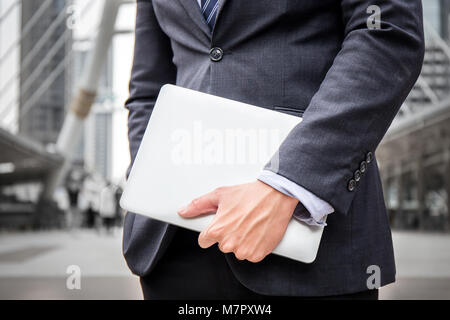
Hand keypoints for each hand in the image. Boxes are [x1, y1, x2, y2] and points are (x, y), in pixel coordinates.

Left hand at [178, 180, 298, 262]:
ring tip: (250, 224)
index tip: (221, 225)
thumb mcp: (221, 194)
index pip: (204, 241)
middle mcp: (229, 243)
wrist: (276, 196)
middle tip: (239, 220)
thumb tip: (183, 211)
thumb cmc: (249, 194)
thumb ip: (198, 205)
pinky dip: (254, 246)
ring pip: (236, 251)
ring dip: (241, 242)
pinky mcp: (258, 254)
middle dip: (228, 235)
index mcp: (217, 230)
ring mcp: (244, 250)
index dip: (212, 232)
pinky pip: (251, 255)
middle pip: (221, 245)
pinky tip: (257, 232)